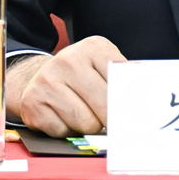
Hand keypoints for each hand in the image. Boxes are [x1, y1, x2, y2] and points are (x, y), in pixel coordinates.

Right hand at [6, 36, 126, 135]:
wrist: (40, 76)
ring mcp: (47, 81)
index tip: (134, 114)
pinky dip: (68, 132)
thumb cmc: (82, 75)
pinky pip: (62, 132)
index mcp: (93, 47)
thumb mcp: (104, 65)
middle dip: (110, 119)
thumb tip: (146, 96)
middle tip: (111, 121)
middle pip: (104, 105)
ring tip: (86, 116)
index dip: (128, 102)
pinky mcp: (32, 104)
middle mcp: (68, 60)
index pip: (120, 80)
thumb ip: (125, 77)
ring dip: (89, 127)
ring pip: (85, 123)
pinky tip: (65, 118)